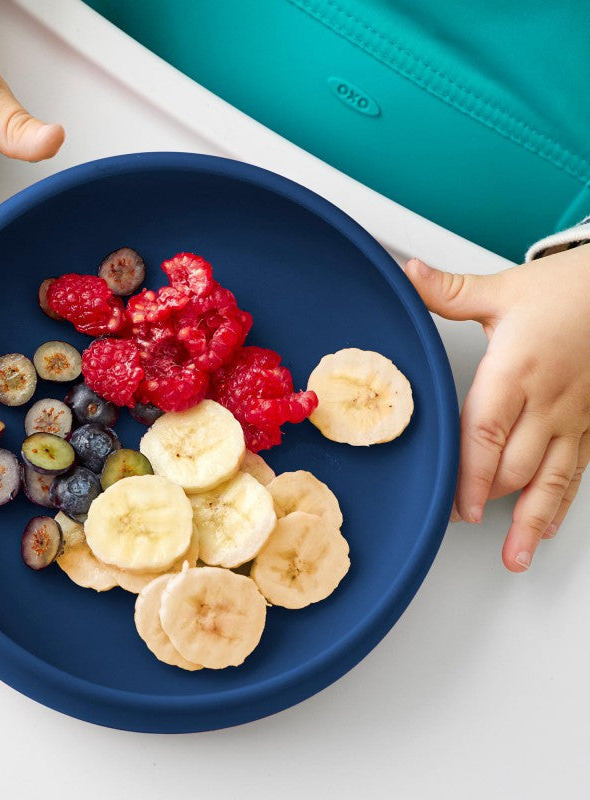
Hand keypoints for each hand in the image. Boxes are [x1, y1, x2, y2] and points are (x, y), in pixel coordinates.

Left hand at [404, 245, 589, 571]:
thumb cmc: (570, 290)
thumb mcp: (504, 289)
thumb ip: (449, 291)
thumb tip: (407, 275)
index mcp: (515, 371)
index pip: (485, 434)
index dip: (468, 475)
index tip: (456, 507)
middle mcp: (547, 402)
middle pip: (513, 466)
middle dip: (484, 498)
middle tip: (458, 523)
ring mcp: (575, 418)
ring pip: (552, 480)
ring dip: (531, 522)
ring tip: (516, 557)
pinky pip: (578, 472)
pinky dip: (560, 503)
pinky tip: (547, 526)